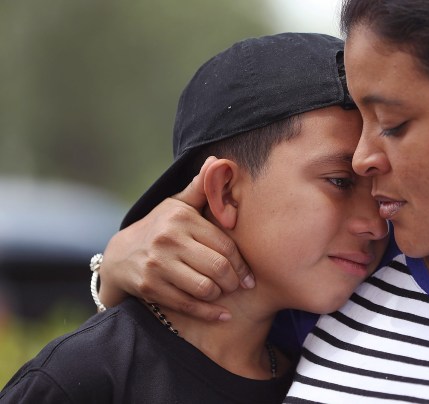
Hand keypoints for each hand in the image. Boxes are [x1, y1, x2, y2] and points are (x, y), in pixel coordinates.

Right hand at [99, 157, 251, 320]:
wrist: (120, 255)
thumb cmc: (161, 227)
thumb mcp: (177, 205)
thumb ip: (200, 188)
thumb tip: (218, 161)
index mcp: (181, 218)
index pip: (224, 244)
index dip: (242, 263)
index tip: (250, 275)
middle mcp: (169, 240)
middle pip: (218, 267)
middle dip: (234, 281)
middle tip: (240, 286)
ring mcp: (157, 265)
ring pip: (204, 287)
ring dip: (220, 295)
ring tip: (225, 294)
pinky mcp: (150, 287)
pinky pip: (187, 304)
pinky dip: (209, 313)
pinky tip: (222, 314)